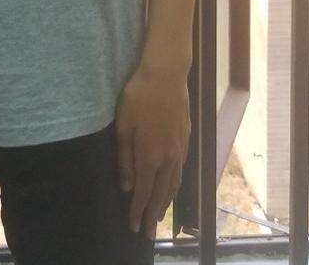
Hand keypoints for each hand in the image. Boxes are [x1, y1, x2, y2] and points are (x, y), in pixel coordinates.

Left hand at [114, 63, 190, 239]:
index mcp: (150, 156)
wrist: (166, 74)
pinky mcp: (185, 138)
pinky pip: (180, 170)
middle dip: (153, 214)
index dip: (138, 211)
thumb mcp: (123, 126)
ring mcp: (179, 149)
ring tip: (159, 215)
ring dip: (166, 202)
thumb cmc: (139, 97)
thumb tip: (127, 186)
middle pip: (161, 194)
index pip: (144, 193)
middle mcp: (168, 158)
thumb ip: (125, 158)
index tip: (134, 228)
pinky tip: (172, 186)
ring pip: (174, 184)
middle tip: (148, 232)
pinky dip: (175, 185)